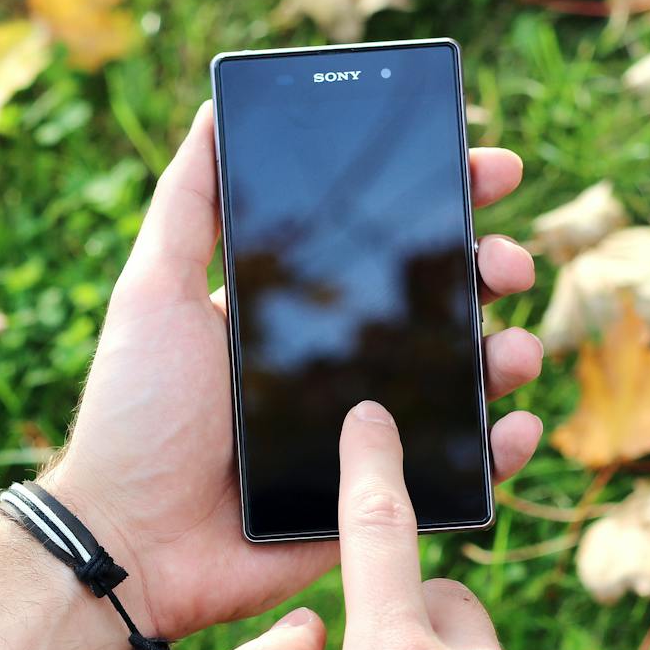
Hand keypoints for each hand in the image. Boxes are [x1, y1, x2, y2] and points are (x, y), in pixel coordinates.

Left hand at [47, 103, 543, 637]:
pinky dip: (502, 449)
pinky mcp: (376, 498)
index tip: (487, 169)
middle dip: (490, 271)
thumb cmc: (133, 415)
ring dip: (506, 353)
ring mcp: (364, 432)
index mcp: (297, 312)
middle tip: (507, 263)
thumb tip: (217, 108)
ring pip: (464, 383)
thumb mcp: (151, 292)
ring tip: (512, 348)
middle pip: (440, 306)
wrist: (131, 540)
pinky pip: (458, 471)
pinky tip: (518, 428)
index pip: (383, 244)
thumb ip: (187, 206)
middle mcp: (338, 364)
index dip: (442, 203)